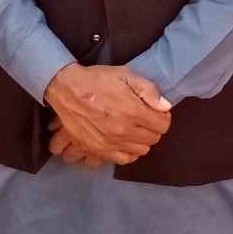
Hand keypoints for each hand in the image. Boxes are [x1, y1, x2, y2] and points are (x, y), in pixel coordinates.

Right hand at [43, 63, 171, 165]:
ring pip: (141, 150)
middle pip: (153, 138)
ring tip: (133, 128)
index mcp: (133, 111)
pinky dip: (128, 152)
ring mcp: (111, 143)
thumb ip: (148, 90)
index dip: (162, 116)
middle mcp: (124, 131)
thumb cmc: (97, 80)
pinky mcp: (99, 150)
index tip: (156, 111)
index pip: (163, 124)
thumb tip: (165, 106)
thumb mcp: (125, 74)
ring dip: (141, 140)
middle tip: (144, 117)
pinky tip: (125, 141)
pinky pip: (123, 159)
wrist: (67, 90)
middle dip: (153, 127)